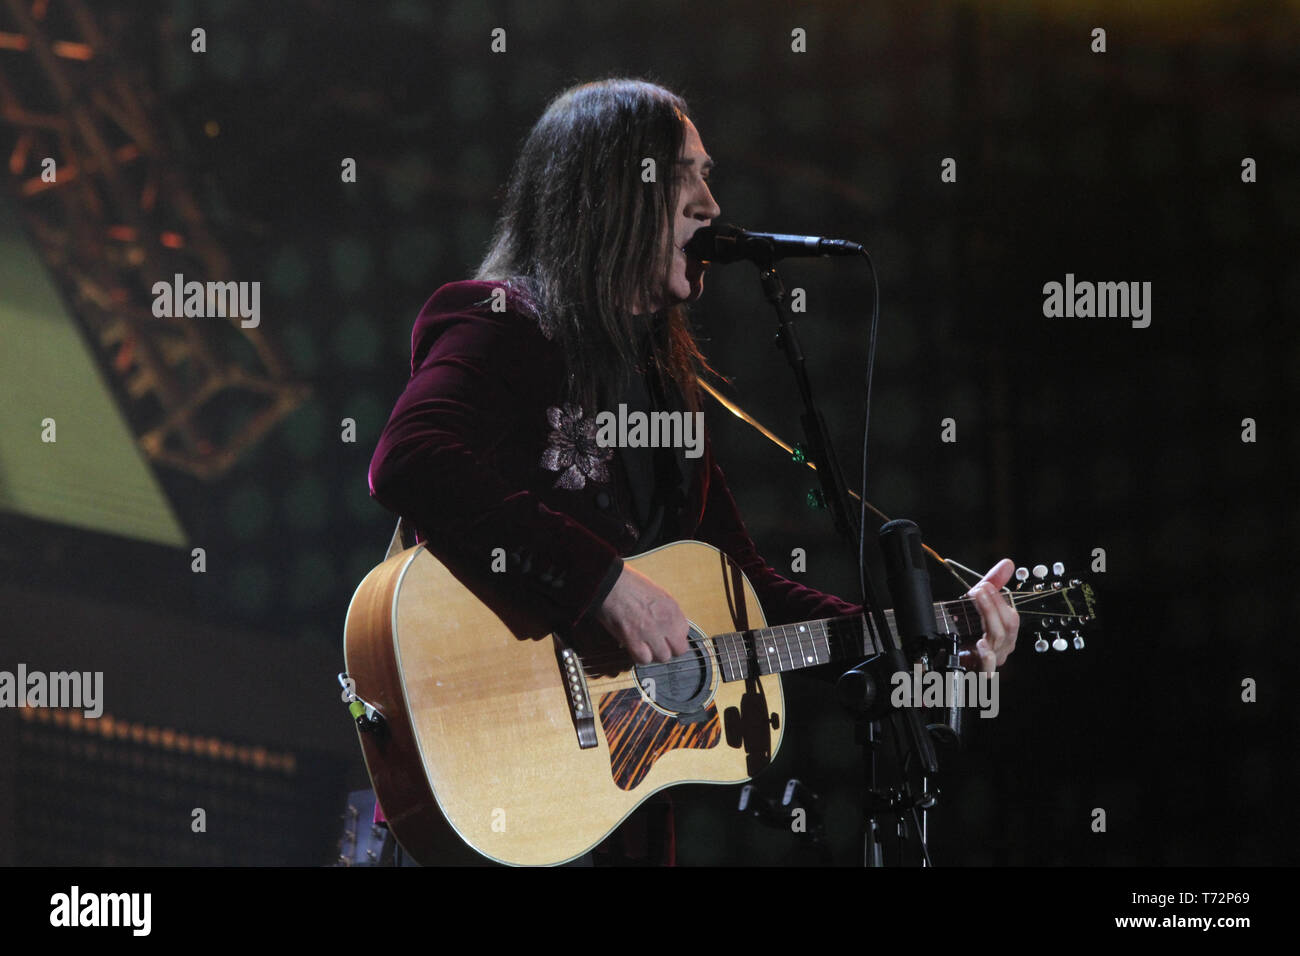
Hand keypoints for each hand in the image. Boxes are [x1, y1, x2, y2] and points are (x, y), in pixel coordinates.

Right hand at [593, 564, 689, 663]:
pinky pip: (644, 659)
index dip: (674, 636)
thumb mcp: (657, 594)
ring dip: (654, 654)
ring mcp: (651, 632)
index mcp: (672, 608)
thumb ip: (666, 612)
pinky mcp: (634, 640)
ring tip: (645, 646)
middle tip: (658, 644)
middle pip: (679, 649)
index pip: (685, 632)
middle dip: (669, 649)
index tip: (666, 635)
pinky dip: (640, 656)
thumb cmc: (629, 584)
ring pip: (663, 657)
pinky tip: (635, 648)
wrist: (610, 583)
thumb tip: (668, 627)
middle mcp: (665, 621)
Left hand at [968, 558, 1019, 672]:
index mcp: (1007, 634)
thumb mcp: (978, 603)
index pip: (1011, 616)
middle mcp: (1003, 648)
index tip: (984, 585)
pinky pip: (988, 668)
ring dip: (987, 617)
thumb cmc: (965, 628)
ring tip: (977, 602)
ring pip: (998, 639)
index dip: (998, 600)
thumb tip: (1008, 563)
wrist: (942, 651)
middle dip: (992, 605)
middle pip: (1007, 626)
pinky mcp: (979, 671)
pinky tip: (981, 644)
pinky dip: (987, 656)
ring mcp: (993, 660)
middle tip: (978, 590)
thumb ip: (993, 584)